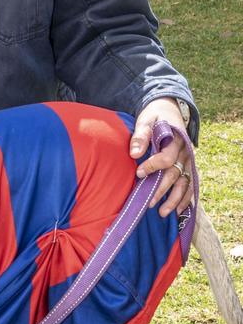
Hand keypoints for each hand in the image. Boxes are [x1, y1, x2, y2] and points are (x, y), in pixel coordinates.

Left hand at [129, 97, 192, 217]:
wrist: (170, 111)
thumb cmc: (155, 116)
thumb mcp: (146, 119)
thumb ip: (141, 135)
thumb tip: (134, 153)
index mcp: (176, 140)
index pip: (166, 157)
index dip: (153, 167)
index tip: (139, 173)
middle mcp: (185, 153)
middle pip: (175, 174)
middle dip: (162, 189)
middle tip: (149, 203)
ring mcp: (188, 161)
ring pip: (185, 183)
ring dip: (175, 199)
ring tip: (162, 213)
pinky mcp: (188, 167)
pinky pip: (190, 185)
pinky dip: (186, 199)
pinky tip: (178, 211)